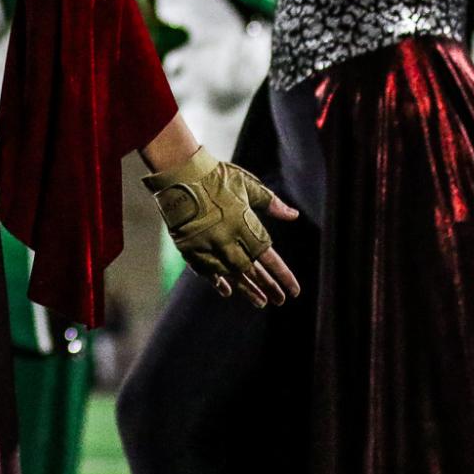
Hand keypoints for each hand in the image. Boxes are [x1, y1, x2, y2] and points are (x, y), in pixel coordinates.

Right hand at [142, 146, 302, 308]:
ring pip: (230, 274)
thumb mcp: (248, 185)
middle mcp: (226, 238)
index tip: (294, 291)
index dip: (282, 275)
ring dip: (247, 289)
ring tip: (261, 302)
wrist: (179, 171)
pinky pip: (205, 270)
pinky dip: (216, 281)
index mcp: (243, 223)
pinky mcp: (189, 246)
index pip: (268, 257)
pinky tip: (226, 291)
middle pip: (251, 270)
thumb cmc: (216, 175)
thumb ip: (271, 203)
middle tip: (280, 301)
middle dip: (268, 286)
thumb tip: (294, 215)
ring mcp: (207, 244)